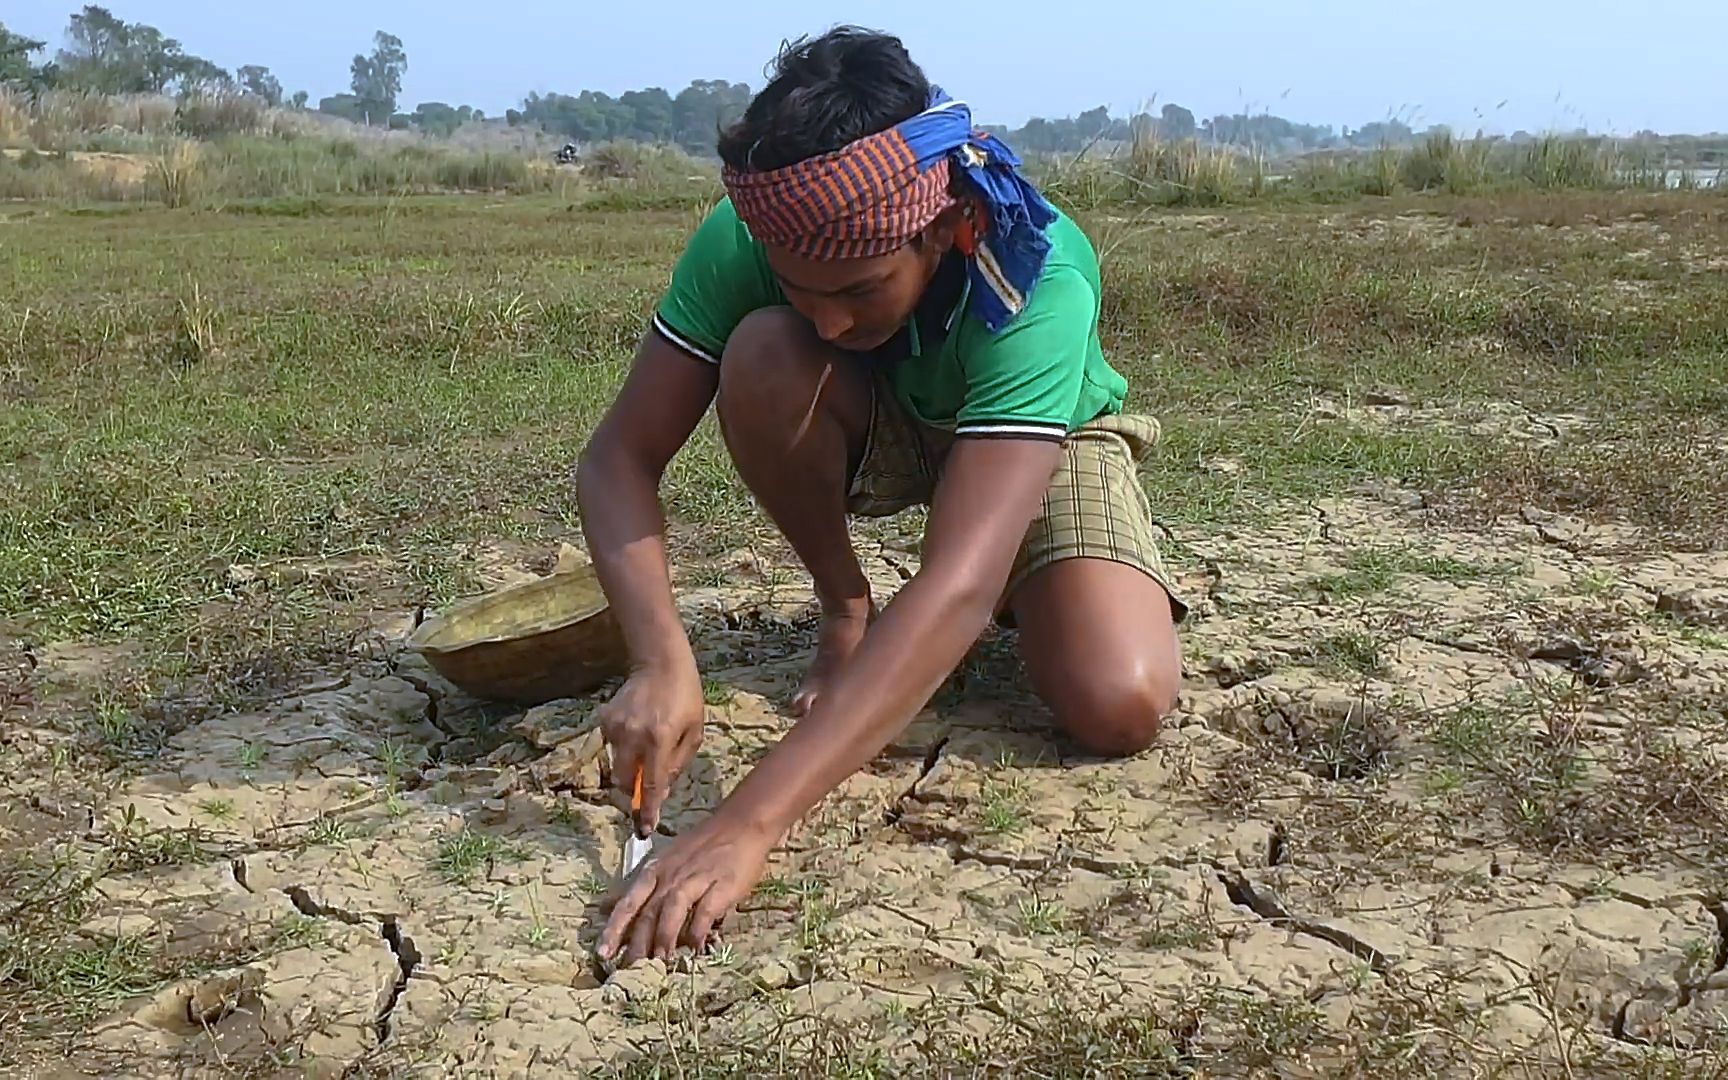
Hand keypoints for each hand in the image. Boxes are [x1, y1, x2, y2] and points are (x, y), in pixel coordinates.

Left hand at [597, 813, 772, 965]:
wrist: (742, 824)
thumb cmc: (702, 846)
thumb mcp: (665, 860)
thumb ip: (640, 887)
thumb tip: (605, 907)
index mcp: (656, 870)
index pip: (629, 902)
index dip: (615, 928)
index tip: (603, 953)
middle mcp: (671, 875)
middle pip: (649, 911)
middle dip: (638, 942)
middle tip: (631, 969)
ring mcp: (697, 879)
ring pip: (673, 909)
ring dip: (664, 936)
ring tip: (660, 962)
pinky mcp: (723, 885)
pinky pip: (706, 911)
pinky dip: (698, 930)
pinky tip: (695, 948)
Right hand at [598, 666, 704, 831]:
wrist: (660, 663)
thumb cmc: (685, 697)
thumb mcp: (694, 732)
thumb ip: (678, 764)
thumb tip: (662, 790)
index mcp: (660, 739)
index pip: (653, 785)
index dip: (648, 811)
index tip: (645, 830)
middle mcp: (634, 735)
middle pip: (626, 782)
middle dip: (635, 790)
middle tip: (646, 785)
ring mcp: (616, 727)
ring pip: (617, 765)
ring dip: (631, 766)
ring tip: (648, 743)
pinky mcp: (605, 719)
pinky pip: (612, 746)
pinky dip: (624, 747)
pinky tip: (638, 728)